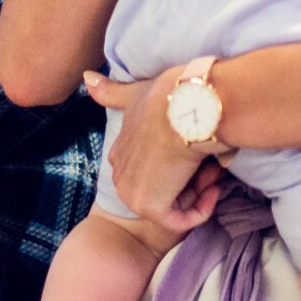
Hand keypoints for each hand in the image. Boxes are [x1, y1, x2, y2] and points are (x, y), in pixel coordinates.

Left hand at [85, 65, 223, 230]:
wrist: (187, 106)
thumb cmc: (170, 95)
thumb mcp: (136, 93)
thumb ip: (112, 92)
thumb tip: (86, 79)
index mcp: (119, 153)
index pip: (152, 169)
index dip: (179, 160)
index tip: (198, 147)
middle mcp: (121, 175)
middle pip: (165, 187)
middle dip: (192, 178)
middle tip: (211, 159)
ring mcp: (133, 193)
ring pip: (174, 202)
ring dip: (201, 189)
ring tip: (214, 166)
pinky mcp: (150, 207)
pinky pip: (180, 221)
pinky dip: (201, 208)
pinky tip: (214, 187)